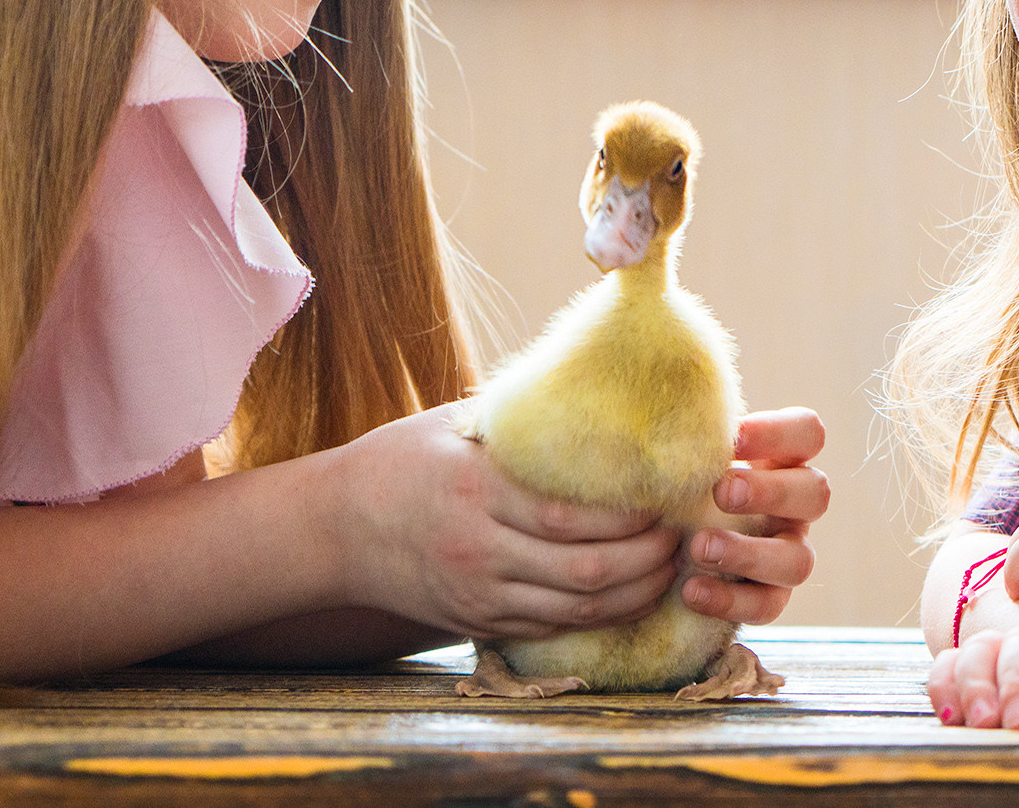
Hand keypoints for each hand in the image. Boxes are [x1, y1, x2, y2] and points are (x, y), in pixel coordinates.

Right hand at [325, 404, 680, 639]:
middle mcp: (479, 552)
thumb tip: (595, 391)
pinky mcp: (478, 623)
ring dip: (637, 593)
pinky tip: (632, 594)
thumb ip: (520, 423)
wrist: (334, 527)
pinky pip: (553, 627)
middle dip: (650, 559)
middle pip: (587, 572)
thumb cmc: (400, 460)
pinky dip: (602, 616)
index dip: (631, 516)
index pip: (571, 517)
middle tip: (684, 534)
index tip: (667, 496)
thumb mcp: (454, 426)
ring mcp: (479, 596)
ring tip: (673, 566)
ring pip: (578, 610)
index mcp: (476, 493)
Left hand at [682, 406, 829, 624]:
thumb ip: (686, 428)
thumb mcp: (681, 450)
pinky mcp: (769, 597)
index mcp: (781, 458)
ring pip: (799, 560)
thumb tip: (662, 401)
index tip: (733, 438)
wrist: (657, 541)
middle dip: (771, 492)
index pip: (808, 433)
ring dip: (749, 553)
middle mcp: (795, 506)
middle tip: (722, 491)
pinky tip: (690, 590)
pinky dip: (730, 600)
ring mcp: (788, 553)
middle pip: (816, 493)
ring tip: (698, 547)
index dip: (778, 433)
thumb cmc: (676, 478)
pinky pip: (768, 605)